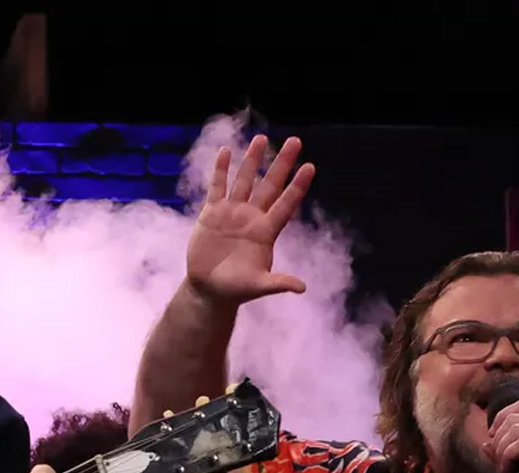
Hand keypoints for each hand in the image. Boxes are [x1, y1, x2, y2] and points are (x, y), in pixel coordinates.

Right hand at [186, 134, 315, 306]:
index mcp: (266, 231)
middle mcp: (252, 217)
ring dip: (252, 159)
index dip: (298, 186)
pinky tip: (226, 151)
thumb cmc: (235, 289)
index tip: (310, 167)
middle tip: (295, 141)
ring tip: (262, 138)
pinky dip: (221, 170)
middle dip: (282, 163)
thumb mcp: (258, 286)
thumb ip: (278, 283)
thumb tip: (302, 288)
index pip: (286, 203)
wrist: (209, 288)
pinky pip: (217, 187)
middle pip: (270, 185)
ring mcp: (232, 212)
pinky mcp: (212, 213)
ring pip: (244, 180)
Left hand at [487, 399, 518, 472]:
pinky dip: (508, 456)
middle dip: (498, 437)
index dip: (502, 419)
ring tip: (503, 468)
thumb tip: (486, 444)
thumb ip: (507, 454)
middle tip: (497, 459)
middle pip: (515, 415)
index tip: (493, 440)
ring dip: (501, 448)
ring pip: (515, 427)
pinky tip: (509, 470)